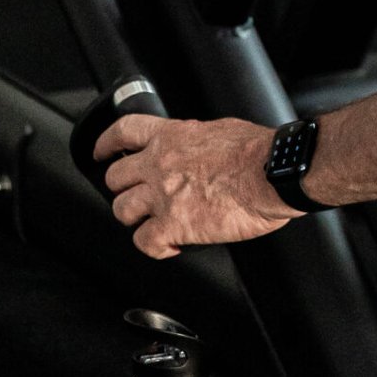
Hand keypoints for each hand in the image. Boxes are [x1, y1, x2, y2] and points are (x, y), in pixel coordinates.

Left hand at [97, 113, 292, 258]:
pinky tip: (171, 245)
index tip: (103, 153)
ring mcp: (163, 195)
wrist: (274, 173)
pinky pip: (145, 242)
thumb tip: (195, 148)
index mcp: (172, 136)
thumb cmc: (259, 152)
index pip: (123, 132)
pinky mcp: (174, 225)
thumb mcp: (220, 129)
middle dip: (124, 189)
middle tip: (138, 197)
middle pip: (115, 178)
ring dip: (137, 219)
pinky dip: (156, 247)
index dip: (106, 143)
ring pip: (123, 211)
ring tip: (154, 223)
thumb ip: (195, 140)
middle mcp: (160, 164)